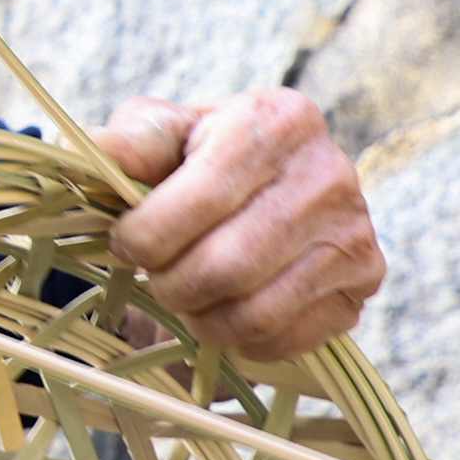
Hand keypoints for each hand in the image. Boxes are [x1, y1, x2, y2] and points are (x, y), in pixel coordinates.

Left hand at [93, 90, 385, 363]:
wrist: (269, 184)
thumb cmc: (200, 158)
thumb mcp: (162, 133)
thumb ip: (130, 142)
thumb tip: (95, 152)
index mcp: (277, 121)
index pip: (199, 200)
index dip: (143, 235)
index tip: (124, 240)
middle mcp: (330, 173)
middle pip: (225, 267)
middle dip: (169, 283)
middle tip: (154, 274)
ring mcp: (355, 232)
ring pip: (253, 313)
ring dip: (199, 317)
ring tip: (186, 292)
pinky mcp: (364, 282)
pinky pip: (283, 338)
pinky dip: (238, 338)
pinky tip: (226, 307)